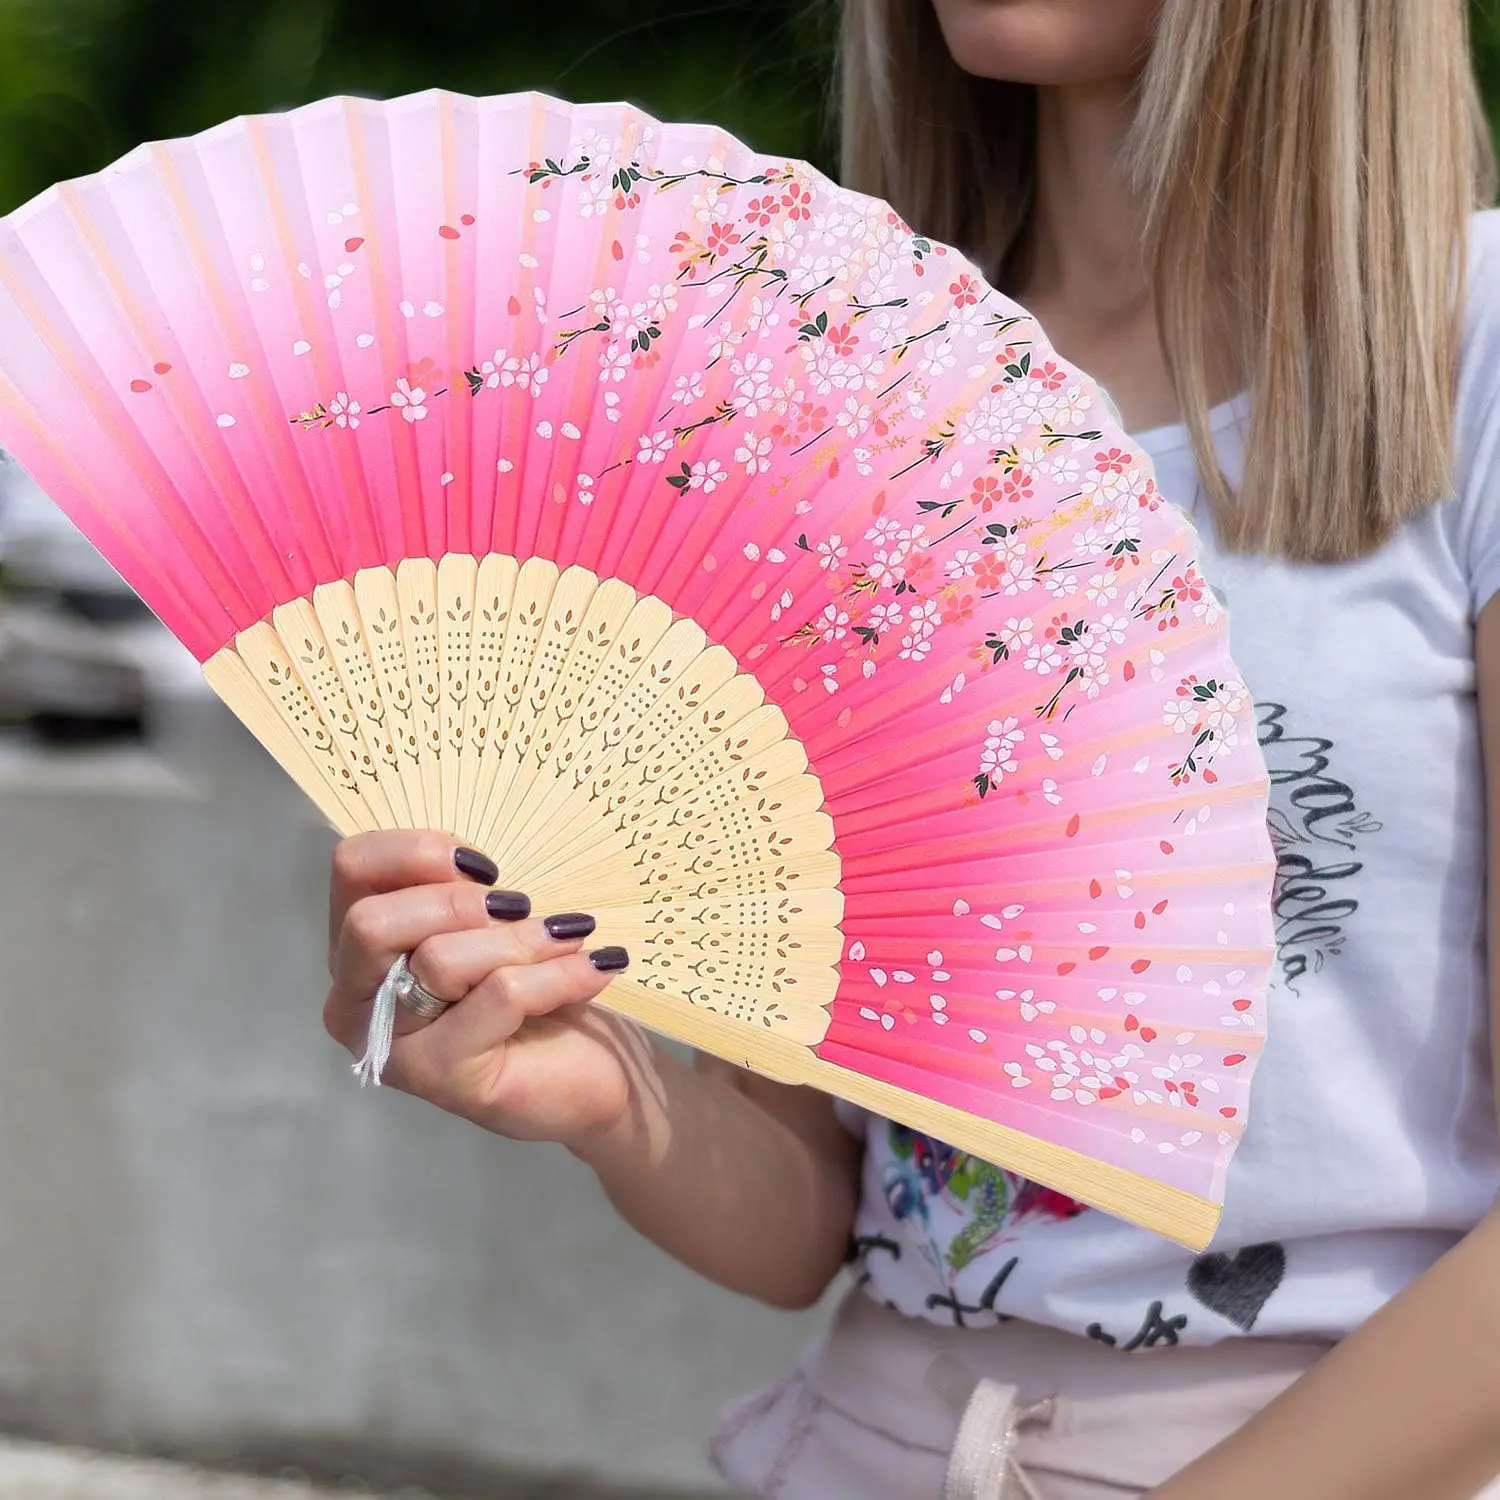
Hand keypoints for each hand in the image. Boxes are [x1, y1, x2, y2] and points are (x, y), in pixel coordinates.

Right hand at [323, 830, 652, 1155]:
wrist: (592, 1069)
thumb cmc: (536, 980)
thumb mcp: (497, 918)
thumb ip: (468, 886)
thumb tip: (478, 864)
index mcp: (360, 943)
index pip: (353, 868)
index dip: (417, 851)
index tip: (486, 865)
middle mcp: (355, 998)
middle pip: (371, 922)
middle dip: (457, 902)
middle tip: (519, 906)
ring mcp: (394, 1045)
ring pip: (438, 959)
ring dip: (520, 938)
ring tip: (570, 938)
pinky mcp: (443, 1076)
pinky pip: (499, 995)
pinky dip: (556, 972)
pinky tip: (595, 966)